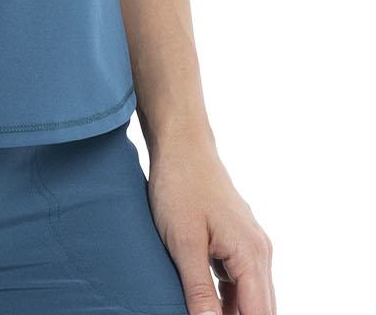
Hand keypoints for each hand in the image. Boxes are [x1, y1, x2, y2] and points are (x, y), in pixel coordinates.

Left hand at [145, 140, 274, 314]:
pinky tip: (207, 303)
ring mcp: (252, 245)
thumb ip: (199, 290)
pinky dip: (229, 298)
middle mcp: (260, 251)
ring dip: (233, 313)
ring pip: (252, 297)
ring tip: (203, 313)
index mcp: (251, 254)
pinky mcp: (239, 241)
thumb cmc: (180, 185)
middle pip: (261, 309)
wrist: (181, 144)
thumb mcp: (183, 242)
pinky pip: (242, 281)